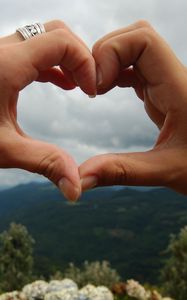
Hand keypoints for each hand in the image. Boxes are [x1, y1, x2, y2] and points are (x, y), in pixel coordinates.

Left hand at [0, 20, 95, 200]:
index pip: (61, 42)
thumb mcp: (3, 149)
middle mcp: (2, 51)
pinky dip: (53, 65)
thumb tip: (76, 188)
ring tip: (79, 88)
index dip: (85, 63)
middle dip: (79, 57)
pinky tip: (62, 84)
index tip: (92, 92)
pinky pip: (33, 52)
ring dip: (66, 60)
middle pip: (55, 33)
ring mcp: (0, 55)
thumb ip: (44, 163)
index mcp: (6, 65)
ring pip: (44, 40)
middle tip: (88, 87)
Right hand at [80, 20, 186, 194]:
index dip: (112, 52)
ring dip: (109, 62)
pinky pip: (136, 68)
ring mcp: (168, 83)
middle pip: (137, 37)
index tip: (96, 86)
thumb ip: (122, 172)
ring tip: (94, 89)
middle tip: (91, 86)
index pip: (144, 40)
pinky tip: (105, 91)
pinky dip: (115, 73)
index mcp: (179, 89)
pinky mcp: (162, 91)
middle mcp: (174, 78)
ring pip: (135, 50)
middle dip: (106, 53)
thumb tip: (81, 178)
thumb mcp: (166, 171)